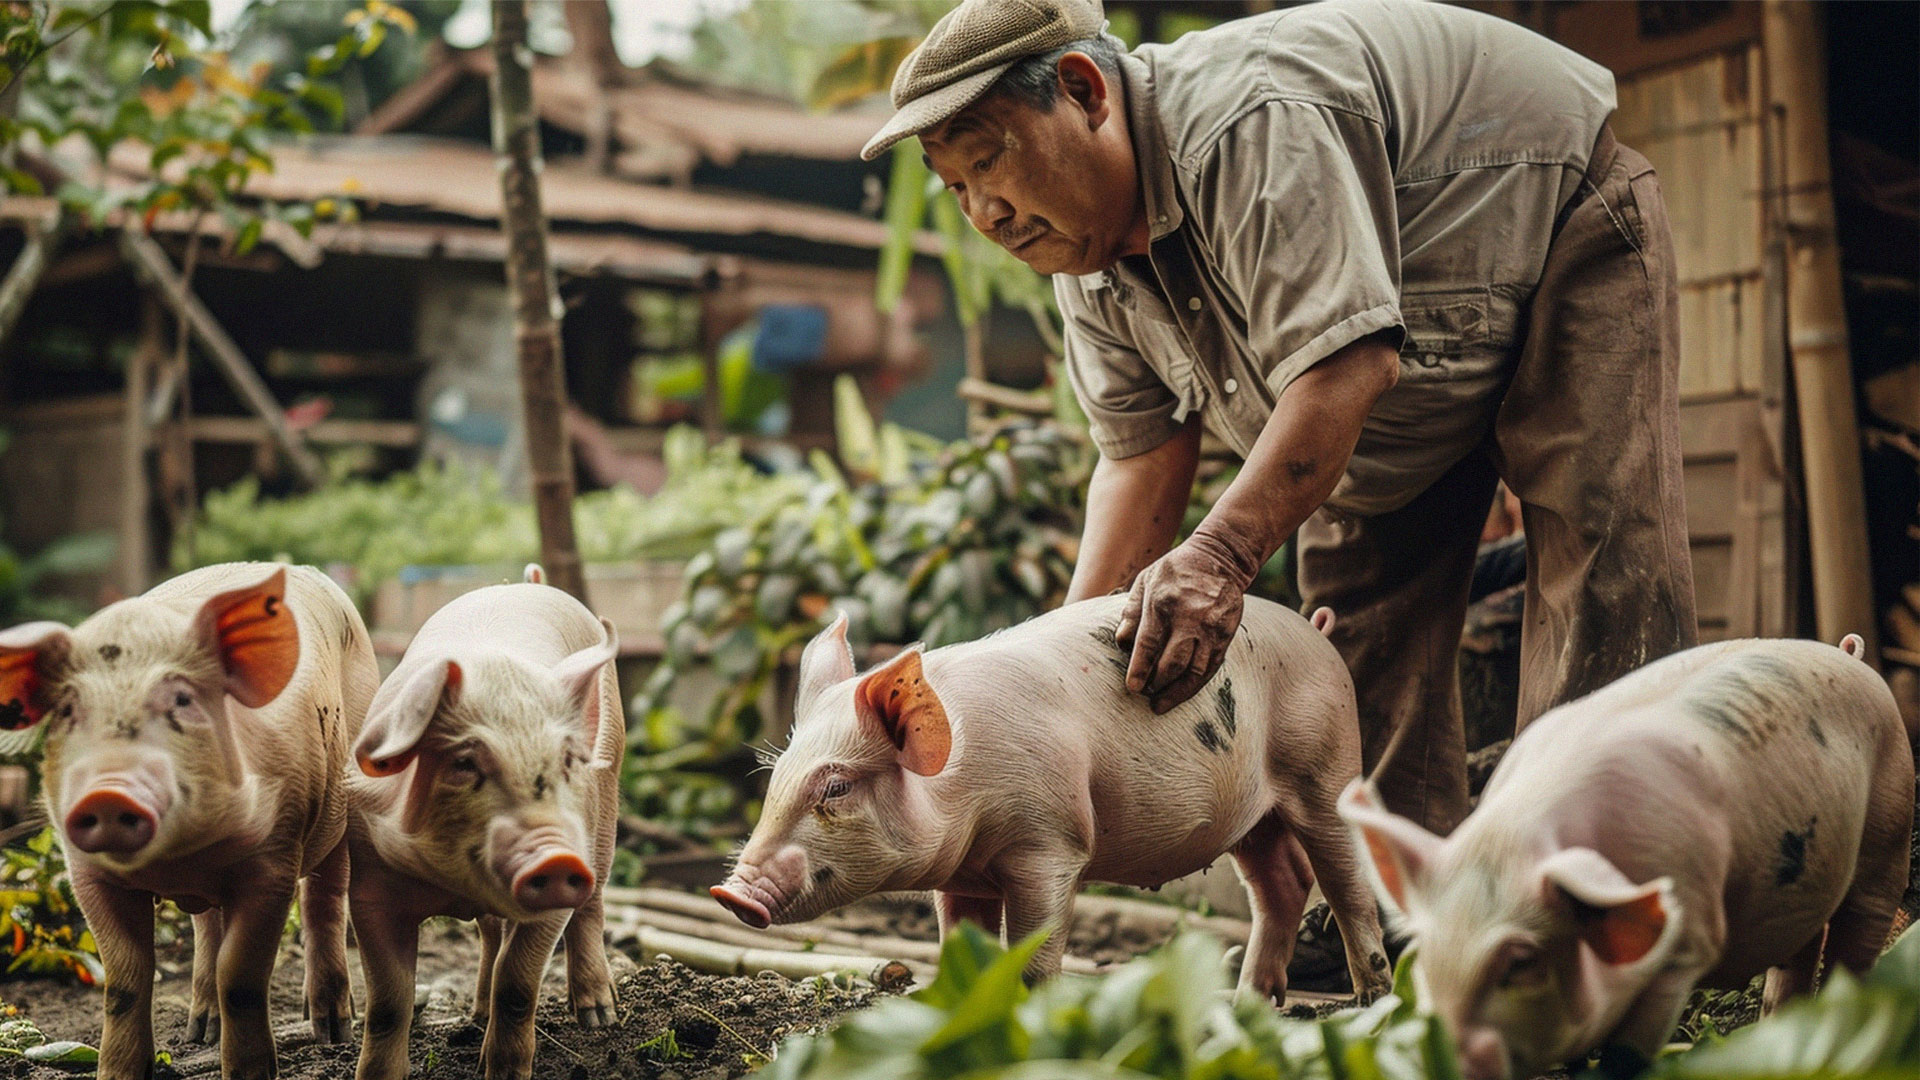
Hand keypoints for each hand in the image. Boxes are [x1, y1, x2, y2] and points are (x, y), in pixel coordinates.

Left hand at [1115, 530, 1255, 713]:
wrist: (1221, 558)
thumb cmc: (1175, 571)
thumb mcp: (1145, 580)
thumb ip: (1132, 612)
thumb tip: (1122, 644)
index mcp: (1163, 602)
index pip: (1149, 644)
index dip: (1140, 669)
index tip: (1133, 688)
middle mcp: (1190, 617)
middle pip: (1173, 663)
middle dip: (1157, 685)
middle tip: (1145, 695)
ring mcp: (1211, 628)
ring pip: (1195, 672)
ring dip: (1177, 692)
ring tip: (1161, 703)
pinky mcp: (1225, 635)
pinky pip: (1211, 668)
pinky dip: (1195, 685)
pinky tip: (1182, 693)